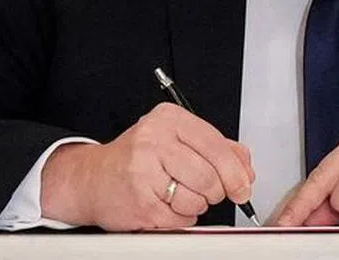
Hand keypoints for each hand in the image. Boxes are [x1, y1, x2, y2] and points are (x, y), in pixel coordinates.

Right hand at [39, 102, 254, 230]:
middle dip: (216, 191)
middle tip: (209, 192)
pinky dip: (180, 218)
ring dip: (196, 206)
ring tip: (177, 195)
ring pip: (197, 200)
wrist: (93, 178)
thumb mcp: (177, 140)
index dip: (236, 171)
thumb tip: (245, 168)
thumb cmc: (137, 158)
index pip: (216, 145)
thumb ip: (217, 149)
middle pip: (210, 176)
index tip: (243, 185)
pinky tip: (165, 205)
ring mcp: (144, 171)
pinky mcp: (140, 201)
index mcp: (169, 119)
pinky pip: (180, 219)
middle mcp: (154, 140)